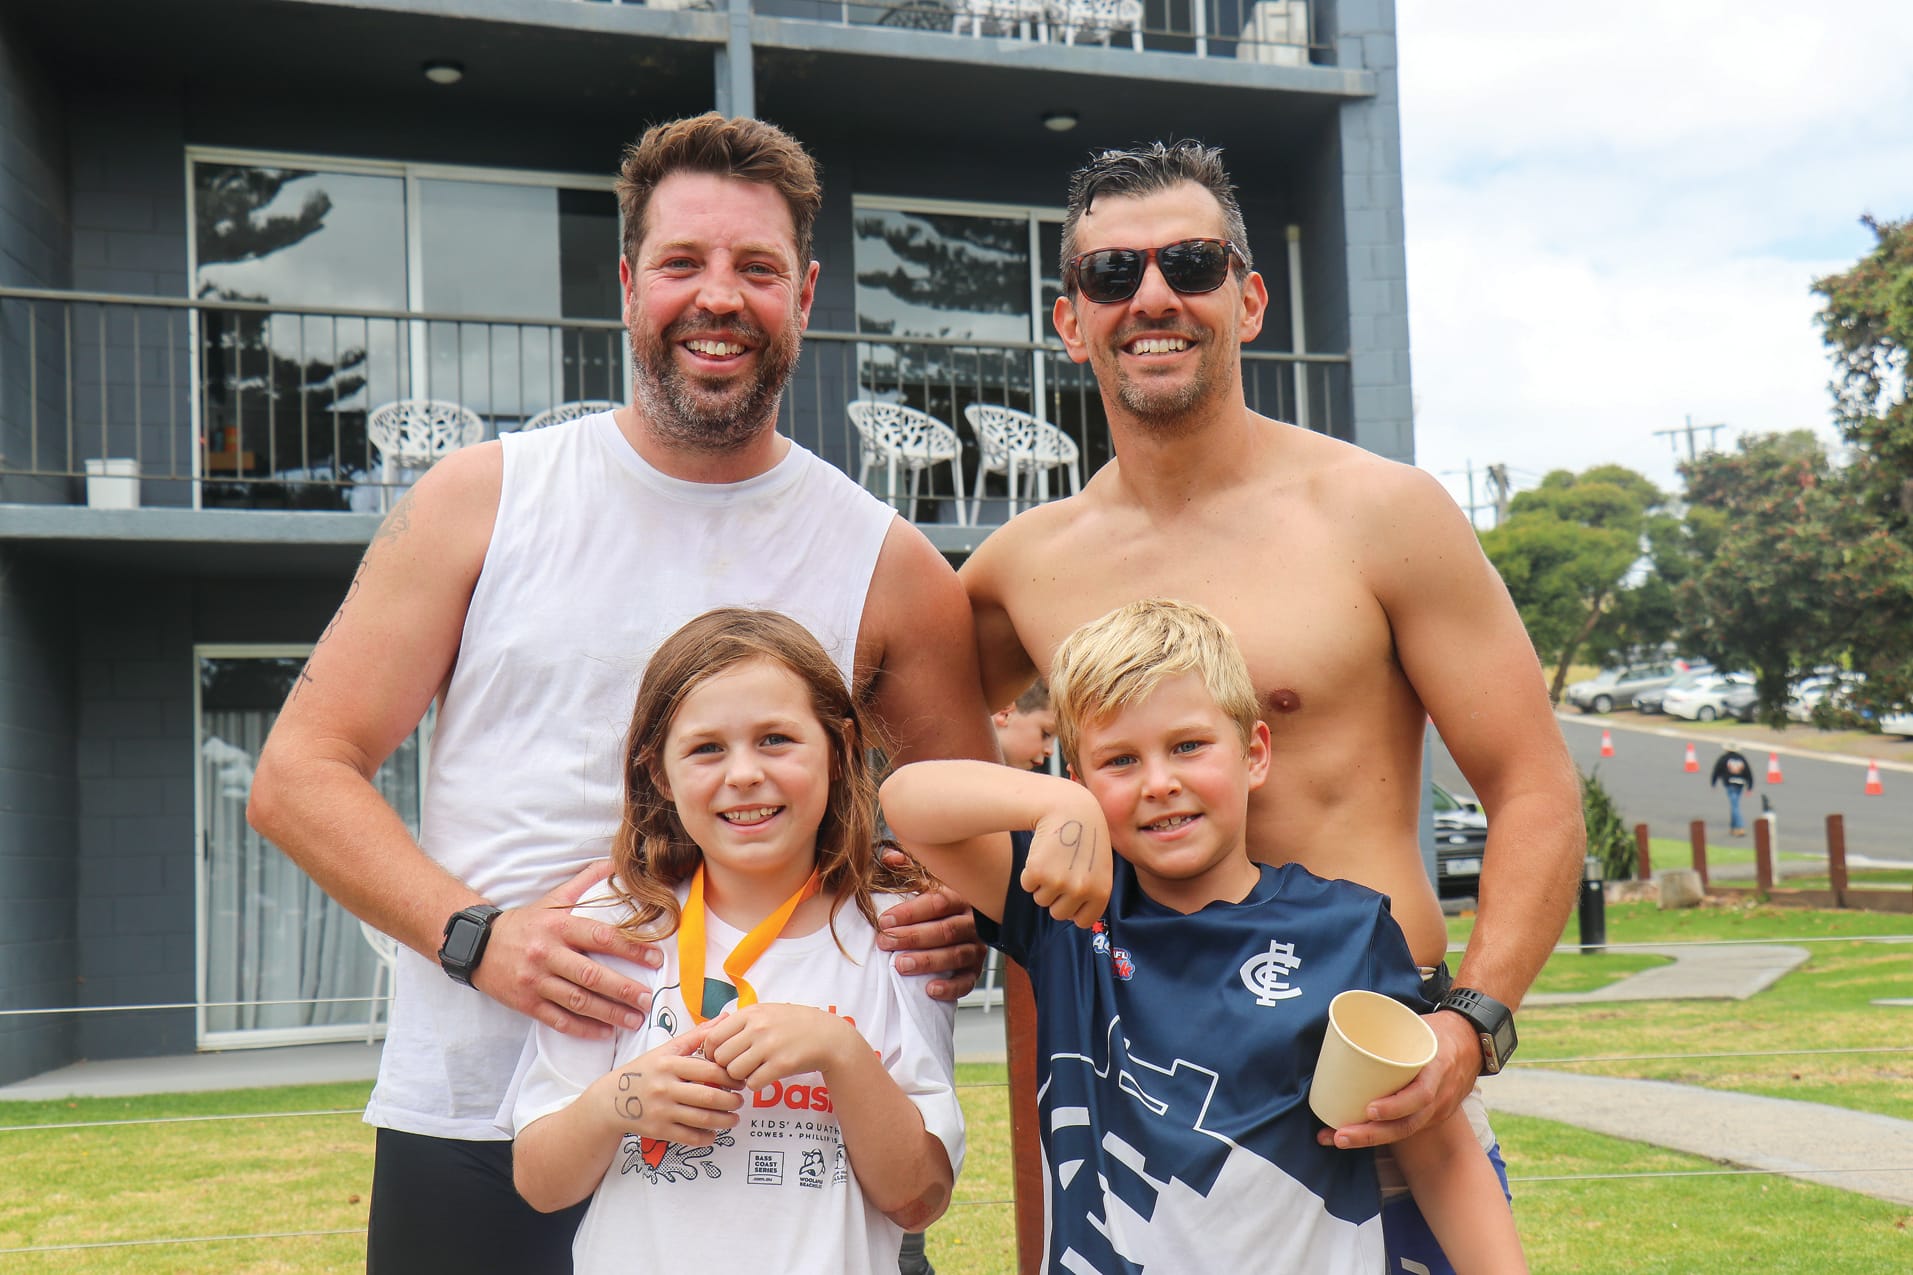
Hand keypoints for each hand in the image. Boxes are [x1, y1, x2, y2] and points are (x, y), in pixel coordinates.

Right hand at [473, 860, 662, 1037]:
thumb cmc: (525, 923)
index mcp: (558, 926)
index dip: (631, 949)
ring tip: (635, 1020)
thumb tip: (616, 863)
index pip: (601, 937)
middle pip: (591, 974)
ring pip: (577, 1001)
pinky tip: (605, 1032)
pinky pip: (558, 1019)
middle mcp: (547, 954)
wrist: (477, 946)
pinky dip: (583, 1028)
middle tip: (648, 1000)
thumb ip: (586, 882)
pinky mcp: (526, 1003)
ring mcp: (536, 981)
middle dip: (623, 989)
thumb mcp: (553, 899)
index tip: (656, 960)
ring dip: (609, 1013)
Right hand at [598, 1019, 742, 1145]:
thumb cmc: (644, 1072)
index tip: (739, 1080)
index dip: (730, 1076)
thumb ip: (696, 1036)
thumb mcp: (666, 1050)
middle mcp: (665, 1087)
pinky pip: (689, 1137)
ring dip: (725, 1121)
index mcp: (669, 1064)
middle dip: (732, 1101)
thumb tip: (724, 1018)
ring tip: (734, 1118)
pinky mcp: (658, 1130)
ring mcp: (661, 1110)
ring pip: (702, 1119)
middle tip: (740, 1101)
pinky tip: (714, 1133)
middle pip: (709, 1096)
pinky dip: (707, 1137)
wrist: (612, 1100)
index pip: (709, 1070)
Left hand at [704, 1003, 860, 1092]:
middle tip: (738, 1068)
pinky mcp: (781, 1065)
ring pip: (734, 1072)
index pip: (713, 1037)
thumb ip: (741, 1022)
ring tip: (753, 1072)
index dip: (713, 1052)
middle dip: (726, 1067)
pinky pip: (753, 1083)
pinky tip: (766, 1076)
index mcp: (751, 1012)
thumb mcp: (767, 1012)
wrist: (829, 1036)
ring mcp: (769, 1046)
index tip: (722, 1058)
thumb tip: (708, 1038)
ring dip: (741, 1077)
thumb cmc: (795, 1025)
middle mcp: (758, 1027)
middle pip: (721, 1057)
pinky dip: (756, 1084)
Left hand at [876, 865, 985, 1000]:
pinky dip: (950, 987)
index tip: (884, 920)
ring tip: (900, 965)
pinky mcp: (976, 970)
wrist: (964, 919)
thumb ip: (908, 867)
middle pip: (945, 930)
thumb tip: (889, 858)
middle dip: (912, 937)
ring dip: (927, 961)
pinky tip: (929, 989)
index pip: (937, 902)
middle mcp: (972, 922)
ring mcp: (976, 947)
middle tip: (885, 942)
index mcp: (960, 896)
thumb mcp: (925, 877)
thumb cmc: (937, 898)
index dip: (910, 912)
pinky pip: (968, 981)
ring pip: (956, 955)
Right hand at [1021, 790, 1110, 928]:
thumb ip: (1092, 894)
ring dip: (1042, 883)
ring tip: (1055, 858)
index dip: (1074, 908)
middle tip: (1062, 869)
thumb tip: (1078, 920)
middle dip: (1056, 895)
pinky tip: (1043, 852)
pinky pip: (1027, 885)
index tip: (1073, 891)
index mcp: (1101, 892)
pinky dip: (1030, 872)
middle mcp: (1081, 890)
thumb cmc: (1085, 839)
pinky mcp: (1037, 872)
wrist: (1069, 808)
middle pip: (1057, 913)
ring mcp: (1059, 882)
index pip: (1081, 921)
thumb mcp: (1100, 868)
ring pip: (1040, 900)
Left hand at [1316, 1009, 1481, 1148]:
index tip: (1369, 1109)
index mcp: (1439, 1067)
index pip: (1421, 1094)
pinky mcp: (1432, 1114)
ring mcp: (1439, 1108)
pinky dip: (1382, 1133)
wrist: (1473, 1042)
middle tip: (1340, 1135)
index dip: (1395, 1106)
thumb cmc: (1439, 1030)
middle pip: (1408, 1123)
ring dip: (1371, 1138)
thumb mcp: (1420, 1025)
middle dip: (1372, 1133)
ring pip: (1405, 1130)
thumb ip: (1392, 1031)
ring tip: (1340, 1138)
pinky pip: (1408, 1128)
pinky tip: (1356, 1135)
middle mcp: (1441, 1094)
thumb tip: (1347, 1026)